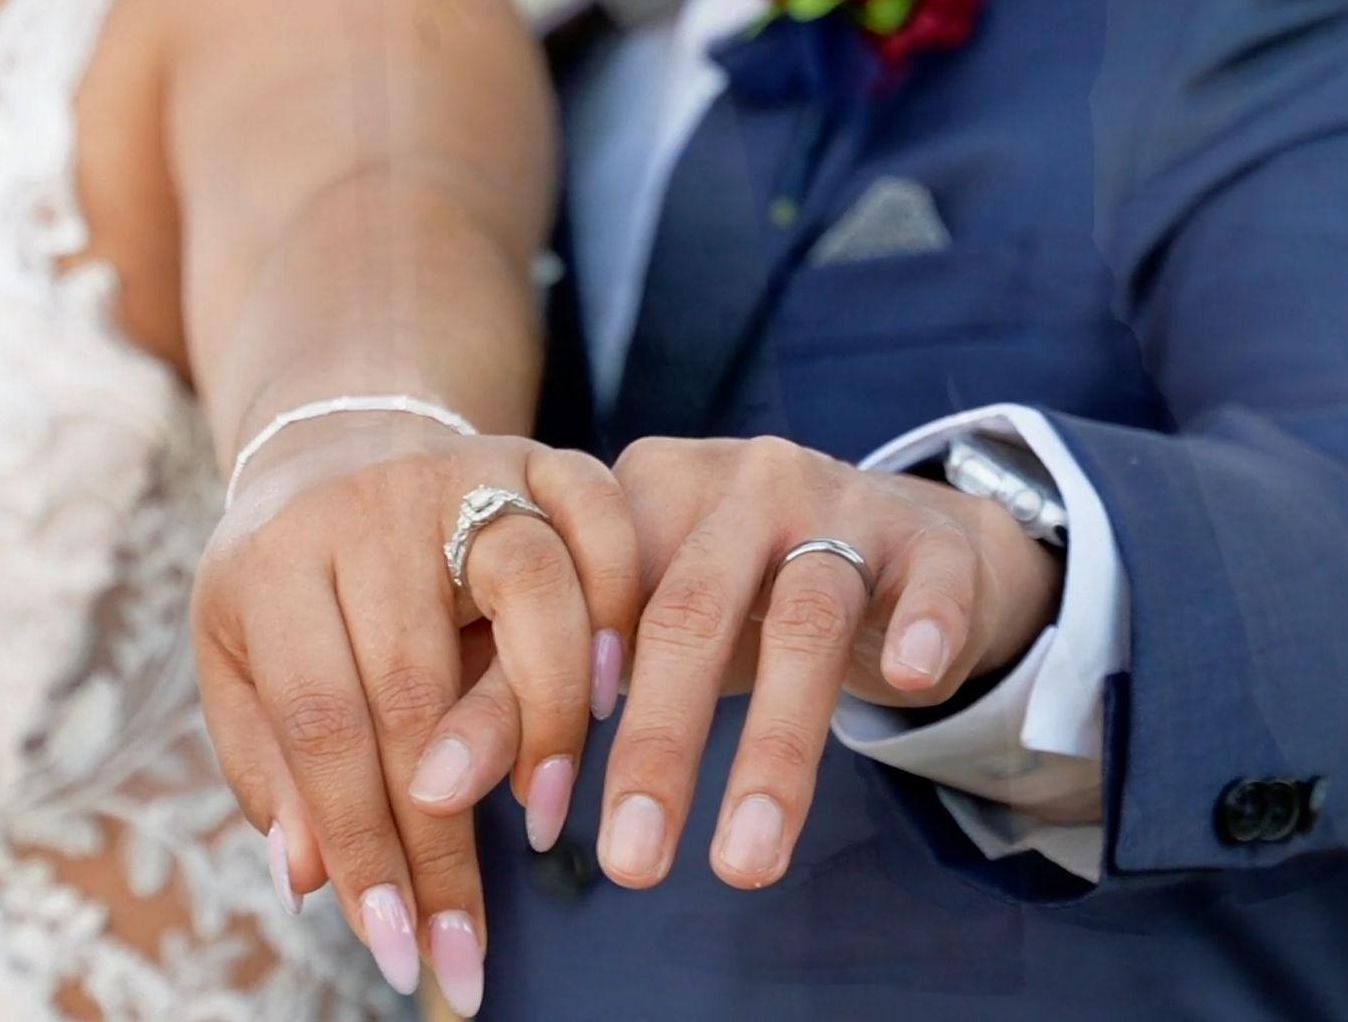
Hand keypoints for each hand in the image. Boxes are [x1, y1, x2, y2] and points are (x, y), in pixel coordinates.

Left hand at [191, 414, 638, 1016]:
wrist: (336, 445)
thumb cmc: (285, 582)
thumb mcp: (241, 662)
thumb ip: (271, 765)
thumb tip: (309, 876)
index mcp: (274, 561)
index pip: (321, 722)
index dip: (361, 845)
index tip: (397, 949)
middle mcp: (367, 506)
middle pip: (417, 682)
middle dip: (447, 834)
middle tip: (469, 944)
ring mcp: (459, 470)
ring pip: (527, 585)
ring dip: (546, 717)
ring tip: (543, 820)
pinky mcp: (535, 454)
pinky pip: (600, 517)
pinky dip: (618, 604)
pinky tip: (611, 697)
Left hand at [405, 432, 1060, 891]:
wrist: (903, 537)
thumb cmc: (736, 593)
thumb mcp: (638, 625)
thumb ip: (530, 696)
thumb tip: (421, 793)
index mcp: (643, 494)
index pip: (579, 598)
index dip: (536, 702)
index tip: (501, 807)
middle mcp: (736, 483)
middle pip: (685, 610)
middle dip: (656, 744)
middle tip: (628, 863)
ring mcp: (837, 504)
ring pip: (803, 613)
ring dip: (775, 746)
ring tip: (743, 863)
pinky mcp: (926, 537)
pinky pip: (927, 577)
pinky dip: (919, 622)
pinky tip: (909, 682)